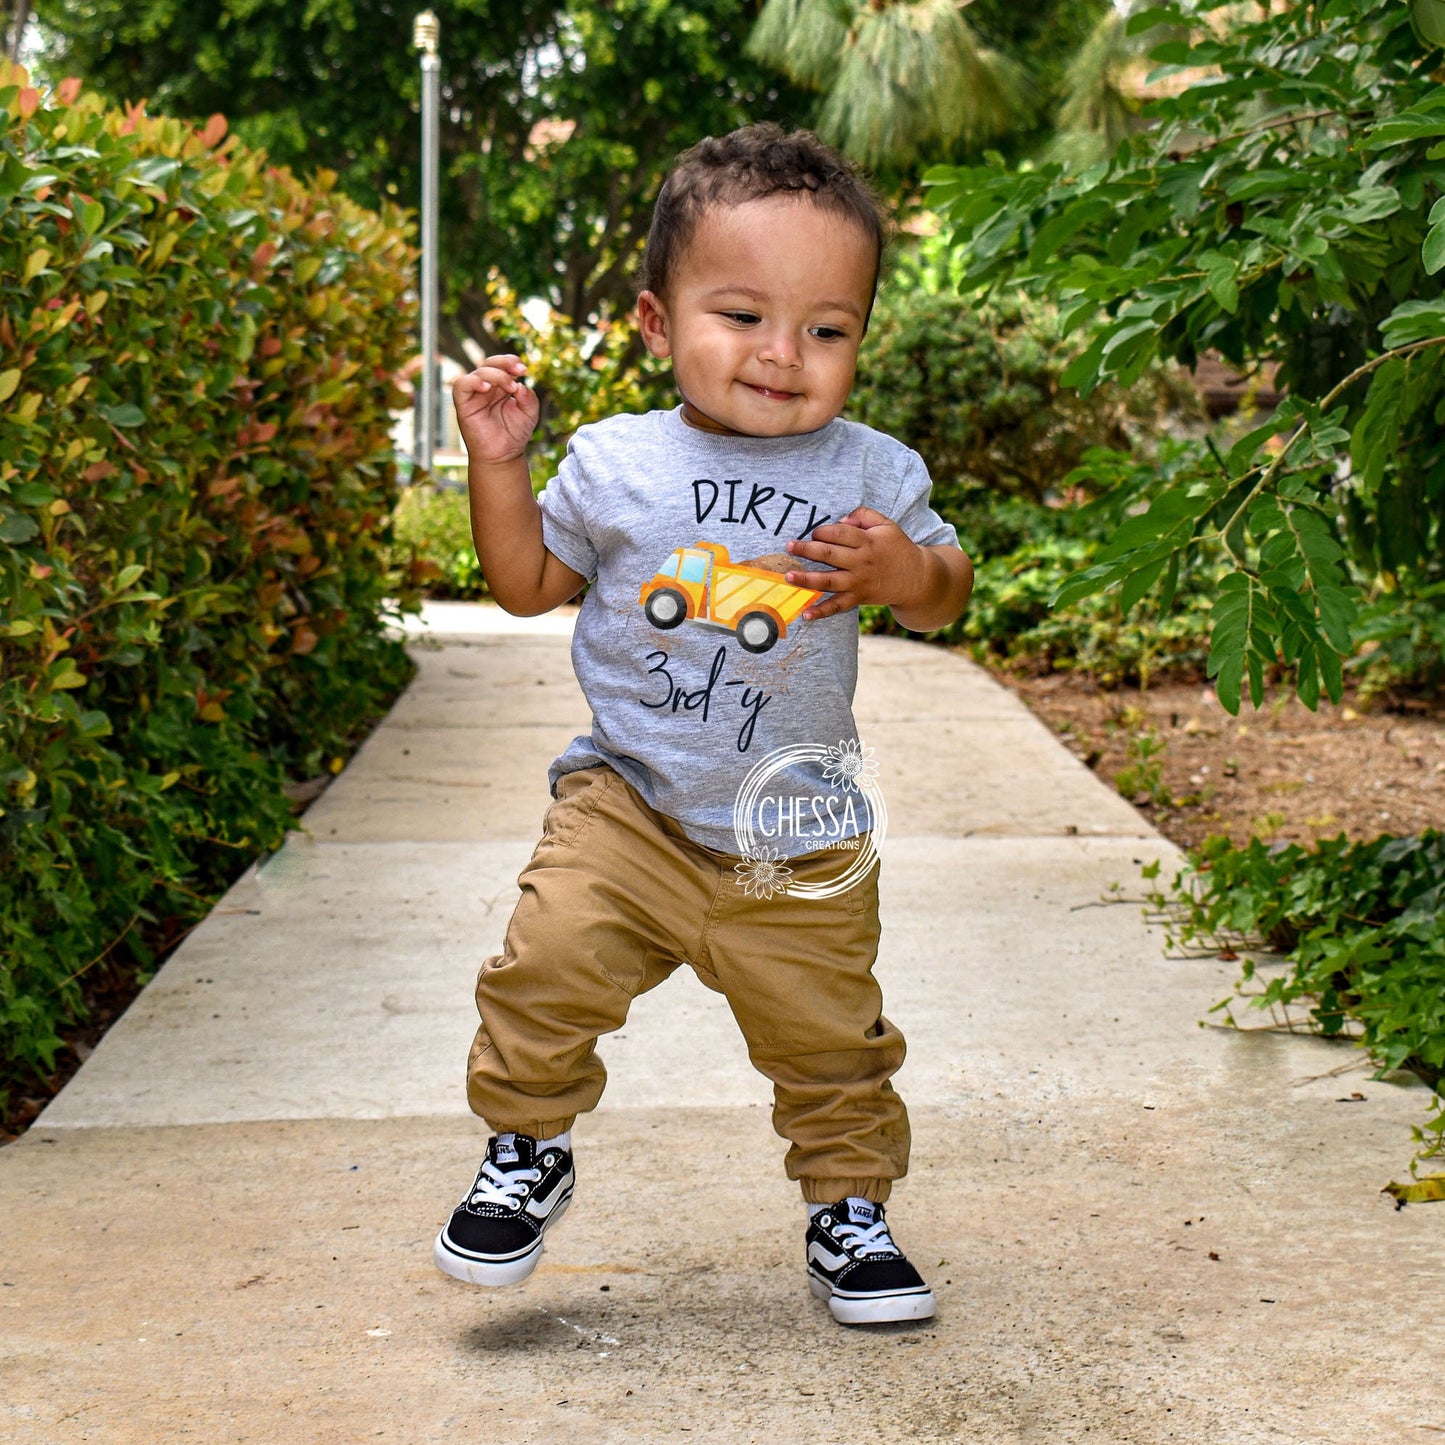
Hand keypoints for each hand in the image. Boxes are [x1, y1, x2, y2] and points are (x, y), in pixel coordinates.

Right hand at [452, 354, 539, 463]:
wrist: (503, 456)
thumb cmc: (515, 434)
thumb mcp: (529, 413)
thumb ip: (529, 397)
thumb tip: (521, 385)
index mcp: (500, 386)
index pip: (502, 364)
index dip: (511, 362)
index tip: (524, 369)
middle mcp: (486, 388)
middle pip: (489, 363)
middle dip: (505, 363)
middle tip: (519, 371)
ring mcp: (474, 395)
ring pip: (478, 373)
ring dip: (495, 375)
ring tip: (510, 386)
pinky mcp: (464, 405)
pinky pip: (461, 386)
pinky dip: (473, 382)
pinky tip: (486, 388)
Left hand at [783, 506, 925, 620]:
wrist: (916, 578)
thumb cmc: (897, 548)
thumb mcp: (886, 525)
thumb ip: (863, 516)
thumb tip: (841, 520)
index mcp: (867, 541)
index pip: (840, 534)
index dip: (824, 531)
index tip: (814, 532)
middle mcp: (861, 562)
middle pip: (830, 554)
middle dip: (807, 550)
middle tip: (789, 546)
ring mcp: (858, 582)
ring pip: (829, 581)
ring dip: (807, 580)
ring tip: (788, 577)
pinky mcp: (858, 598)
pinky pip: (838, 606)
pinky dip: (822, 611)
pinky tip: (806, 614)